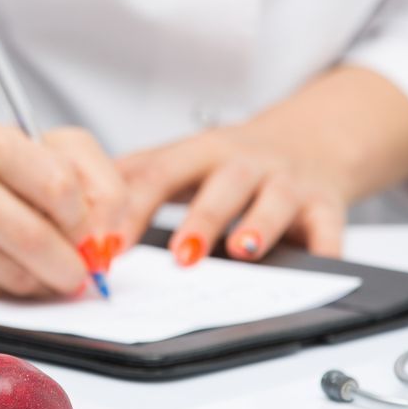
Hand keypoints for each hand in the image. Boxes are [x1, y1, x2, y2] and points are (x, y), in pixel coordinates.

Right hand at [0, 123, 127, 296]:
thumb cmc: (14, 172)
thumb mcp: (67, 156)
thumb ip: (105, 190)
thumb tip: (107, 243)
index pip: (58, 187)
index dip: (85, 216)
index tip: (87, 227)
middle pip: (34, 239)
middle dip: (73, 264)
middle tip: (82, 267)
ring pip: (18, 277)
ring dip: (48, 279)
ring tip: (44, 259)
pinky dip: (21, 290)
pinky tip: (14, 265)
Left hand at [117, 126, 350, 264]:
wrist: (314, 139)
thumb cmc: (235, 161)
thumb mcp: (186, 158)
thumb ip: (138, 176)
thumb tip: (77, 200)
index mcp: (202, 152)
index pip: (160, 174)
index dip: (132, 209)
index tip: (108, 245)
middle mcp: (246, 164)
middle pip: (222, 184)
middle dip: (201, 218)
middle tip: (180, 254)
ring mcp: (288, 184)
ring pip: (275, 202)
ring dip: (259, 226)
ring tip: (242, 251)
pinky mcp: (326, 206)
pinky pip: (330, 229)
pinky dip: (326, 251)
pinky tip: (316, 269)